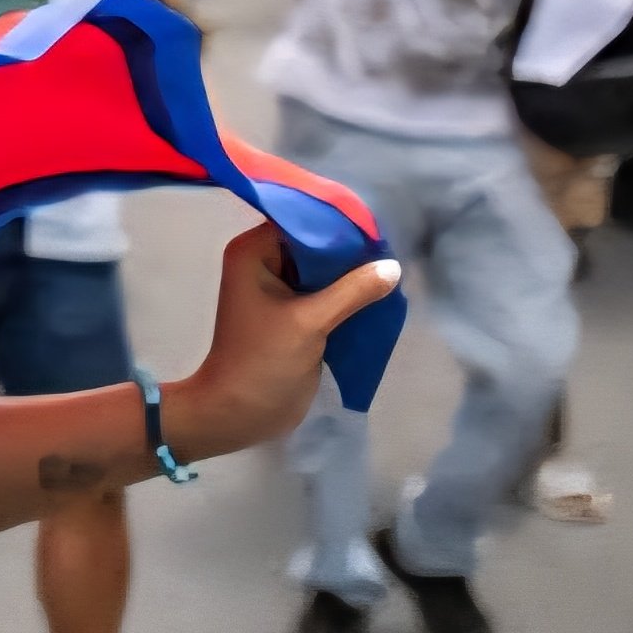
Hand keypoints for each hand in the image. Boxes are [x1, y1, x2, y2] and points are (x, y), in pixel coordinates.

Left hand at [173, 226, 400, 458]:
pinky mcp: (294, 310)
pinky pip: (326, 291)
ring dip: (353, 273)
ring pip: (324, 268)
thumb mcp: (310, 322)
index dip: (338, 223)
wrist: (239, 412)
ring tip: (392, 269)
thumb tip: (393, 266)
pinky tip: (379, 293)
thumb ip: (352, 291)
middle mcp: (264, 261)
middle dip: (351, 249)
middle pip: (316, 243)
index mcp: (254, 252)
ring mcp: (279, 287)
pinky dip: (348, 293)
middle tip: (392, 250)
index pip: (302, 220)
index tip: (378, 228)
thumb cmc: (263, 361)